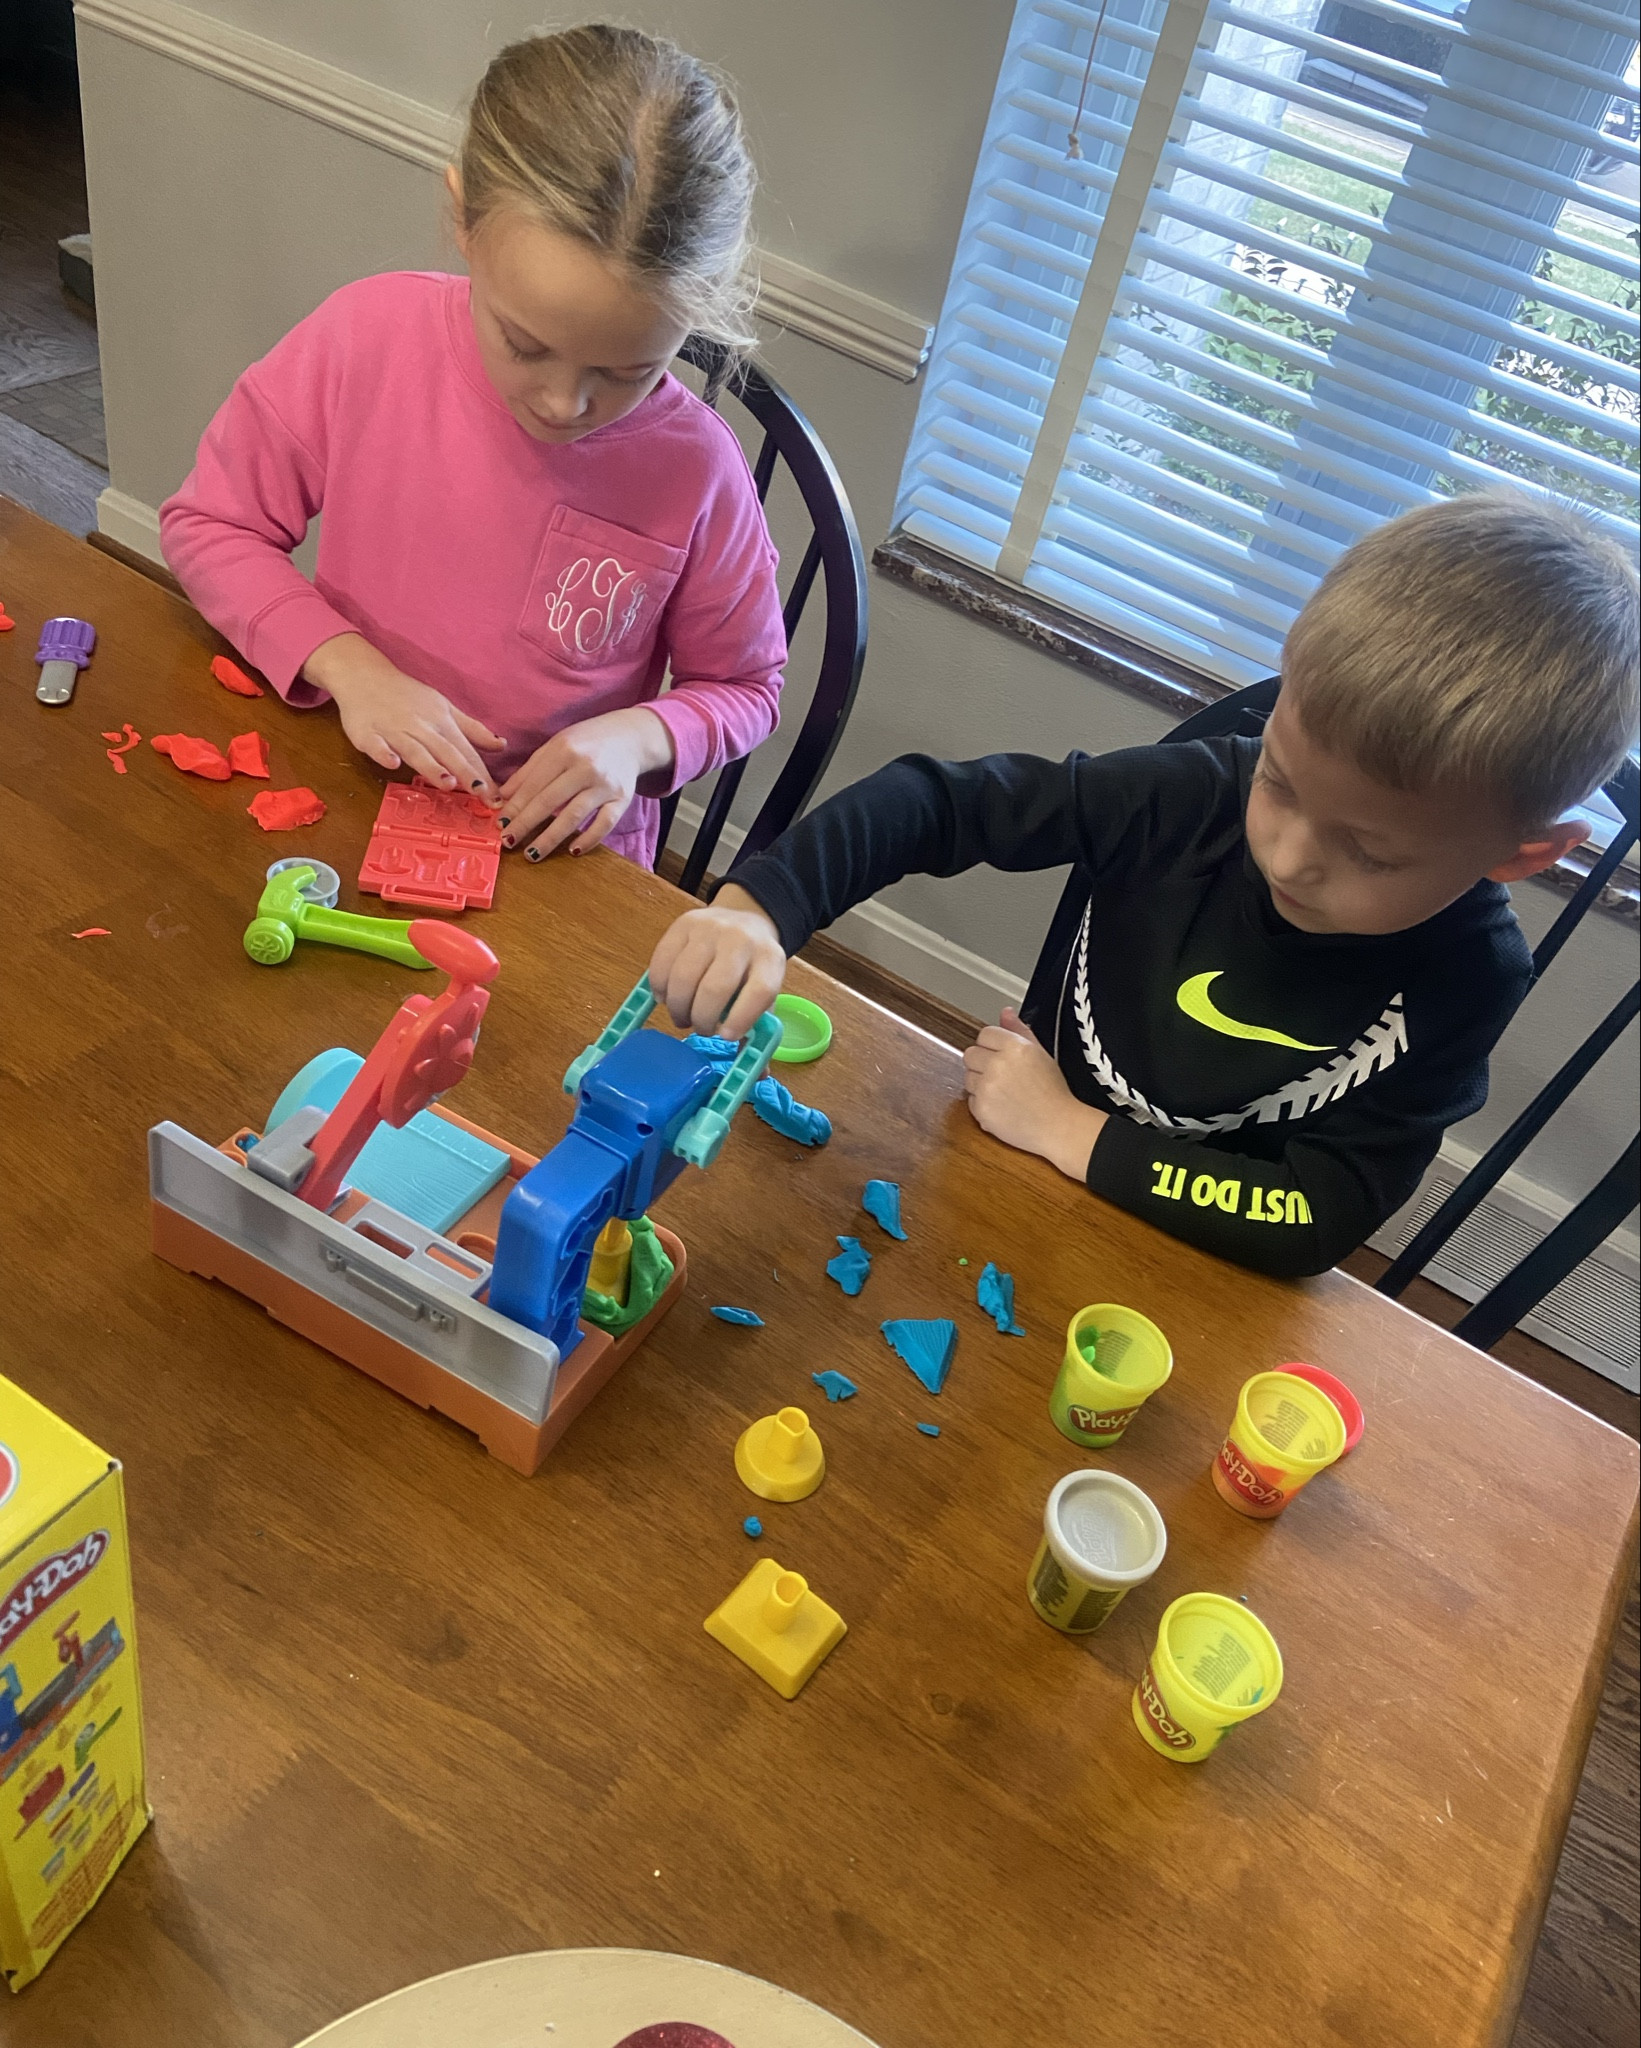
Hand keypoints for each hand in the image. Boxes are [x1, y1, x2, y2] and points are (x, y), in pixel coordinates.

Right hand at [304, 634, 504, 795]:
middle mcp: (421, 727)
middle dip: (466, 774)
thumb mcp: (444, 708)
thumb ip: (472, 730)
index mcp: (442, 722)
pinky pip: (376, 745)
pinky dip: (383, 753)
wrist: (364, 675)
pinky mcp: (367, 733)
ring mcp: (394, 731)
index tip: (498, 798)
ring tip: (448, 783)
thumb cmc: (407, 696)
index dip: (483, 775)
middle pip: (447, 752)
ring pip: (416, 750)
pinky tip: (392, 764)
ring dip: (431, 766)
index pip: (467, 752)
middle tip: (483, 795)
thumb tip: (501, 745)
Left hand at [498, 707, 673, 859]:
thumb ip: (529, 771)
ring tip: (532, 854)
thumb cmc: (587, 742)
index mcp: (565, 750)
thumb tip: (503, 797)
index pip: (534, 784)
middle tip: (508, 842)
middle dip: (526, 824)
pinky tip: (573, 850)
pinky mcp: (623, 799)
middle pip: (550, 801)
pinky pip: (605, 824)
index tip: (500, 825)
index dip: (515, 807)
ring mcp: (606, 785)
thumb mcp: (555, 746)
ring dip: (550, 838)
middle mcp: (586, 767)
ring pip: (574, 816)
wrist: (630, 737)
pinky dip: (589, 839)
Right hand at [649, 884, 785, 1038]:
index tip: (725, 1038)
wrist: (744, 920)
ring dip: (678, 1007)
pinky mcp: (682, 925)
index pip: (759, 992)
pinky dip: (659, 988)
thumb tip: (756, 1075)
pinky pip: (661, 963)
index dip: (741, 1019)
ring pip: (683, 977)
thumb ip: (759, 1031)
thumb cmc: (752, 969)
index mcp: (769, 961)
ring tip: (683, 1016)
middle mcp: (741, 941)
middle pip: (715, 988)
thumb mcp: (764, 993)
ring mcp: (709, 930)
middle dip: (702, 1019)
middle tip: (699, 1030)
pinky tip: (667, 997)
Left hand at [962, 1008, 1105, 1178]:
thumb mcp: (1041, 1053)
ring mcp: (987, 1088)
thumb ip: (1019, 1030)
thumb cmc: (1053, 1091)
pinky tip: (1002, 1106)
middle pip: (970, 1054)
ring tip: (1005, 1092)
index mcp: (1014, 1047)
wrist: (1058, 1125)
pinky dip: (983, 1104)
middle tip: (1002, 1075)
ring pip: (968, 1077)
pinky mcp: (981, 1110)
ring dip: (980, 1083)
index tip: (1002, 1055)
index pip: (985, 1034)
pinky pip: (971, 1100)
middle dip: (982, 1063)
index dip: (993, 1045)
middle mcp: (997, 1065)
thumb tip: (1005, 1012)